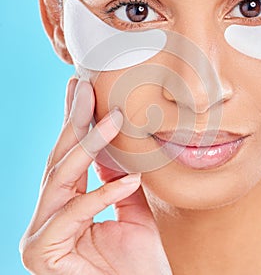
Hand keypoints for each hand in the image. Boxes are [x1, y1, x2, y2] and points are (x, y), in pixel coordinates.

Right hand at [19, 76, 171, 274]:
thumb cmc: (137, 264)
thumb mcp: (131, 210)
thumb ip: (119, 180)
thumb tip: (115, 149)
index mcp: (64, 206)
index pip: (68, 157)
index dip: (73, 123)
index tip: (81, 91)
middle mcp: (47, 216)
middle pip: (60, 160)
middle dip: (74, 121)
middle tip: (86, 87)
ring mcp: (40, 234)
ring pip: (61, 177)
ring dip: (89, 145)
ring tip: (112, 118)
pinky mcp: (42, 252)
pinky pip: (75, 212)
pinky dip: (104, 194)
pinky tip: (129, 179)